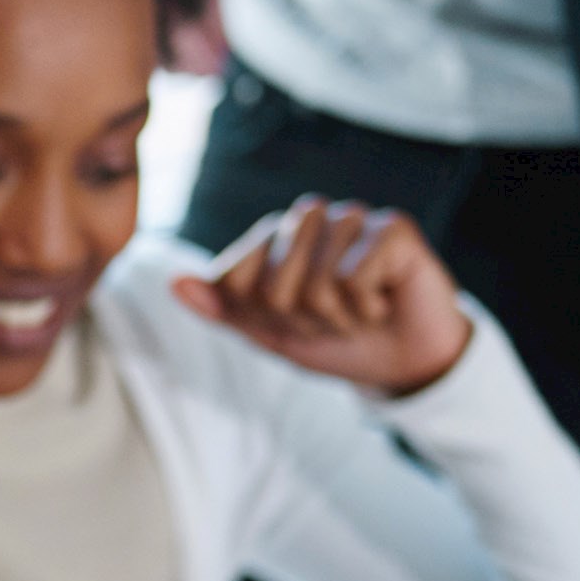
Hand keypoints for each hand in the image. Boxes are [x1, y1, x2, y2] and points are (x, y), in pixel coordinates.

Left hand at [172, 197, 473, 395]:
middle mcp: (306, 217)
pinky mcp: (392, 226)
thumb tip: (174, 282)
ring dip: (337, 318)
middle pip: (272, 286)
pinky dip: (367, 307)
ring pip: (315, 283)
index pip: (233, 280)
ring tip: (360, 311)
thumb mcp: (271, 334)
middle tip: (335, 320)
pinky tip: (385, 300)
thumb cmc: (337, 341)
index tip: (293, 322)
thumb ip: (223, 309)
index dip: (263, 318)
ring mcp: (349, 216)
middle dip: (303, 321)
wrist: (405, 364)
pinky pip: (354, 278)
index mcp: (271, 236)